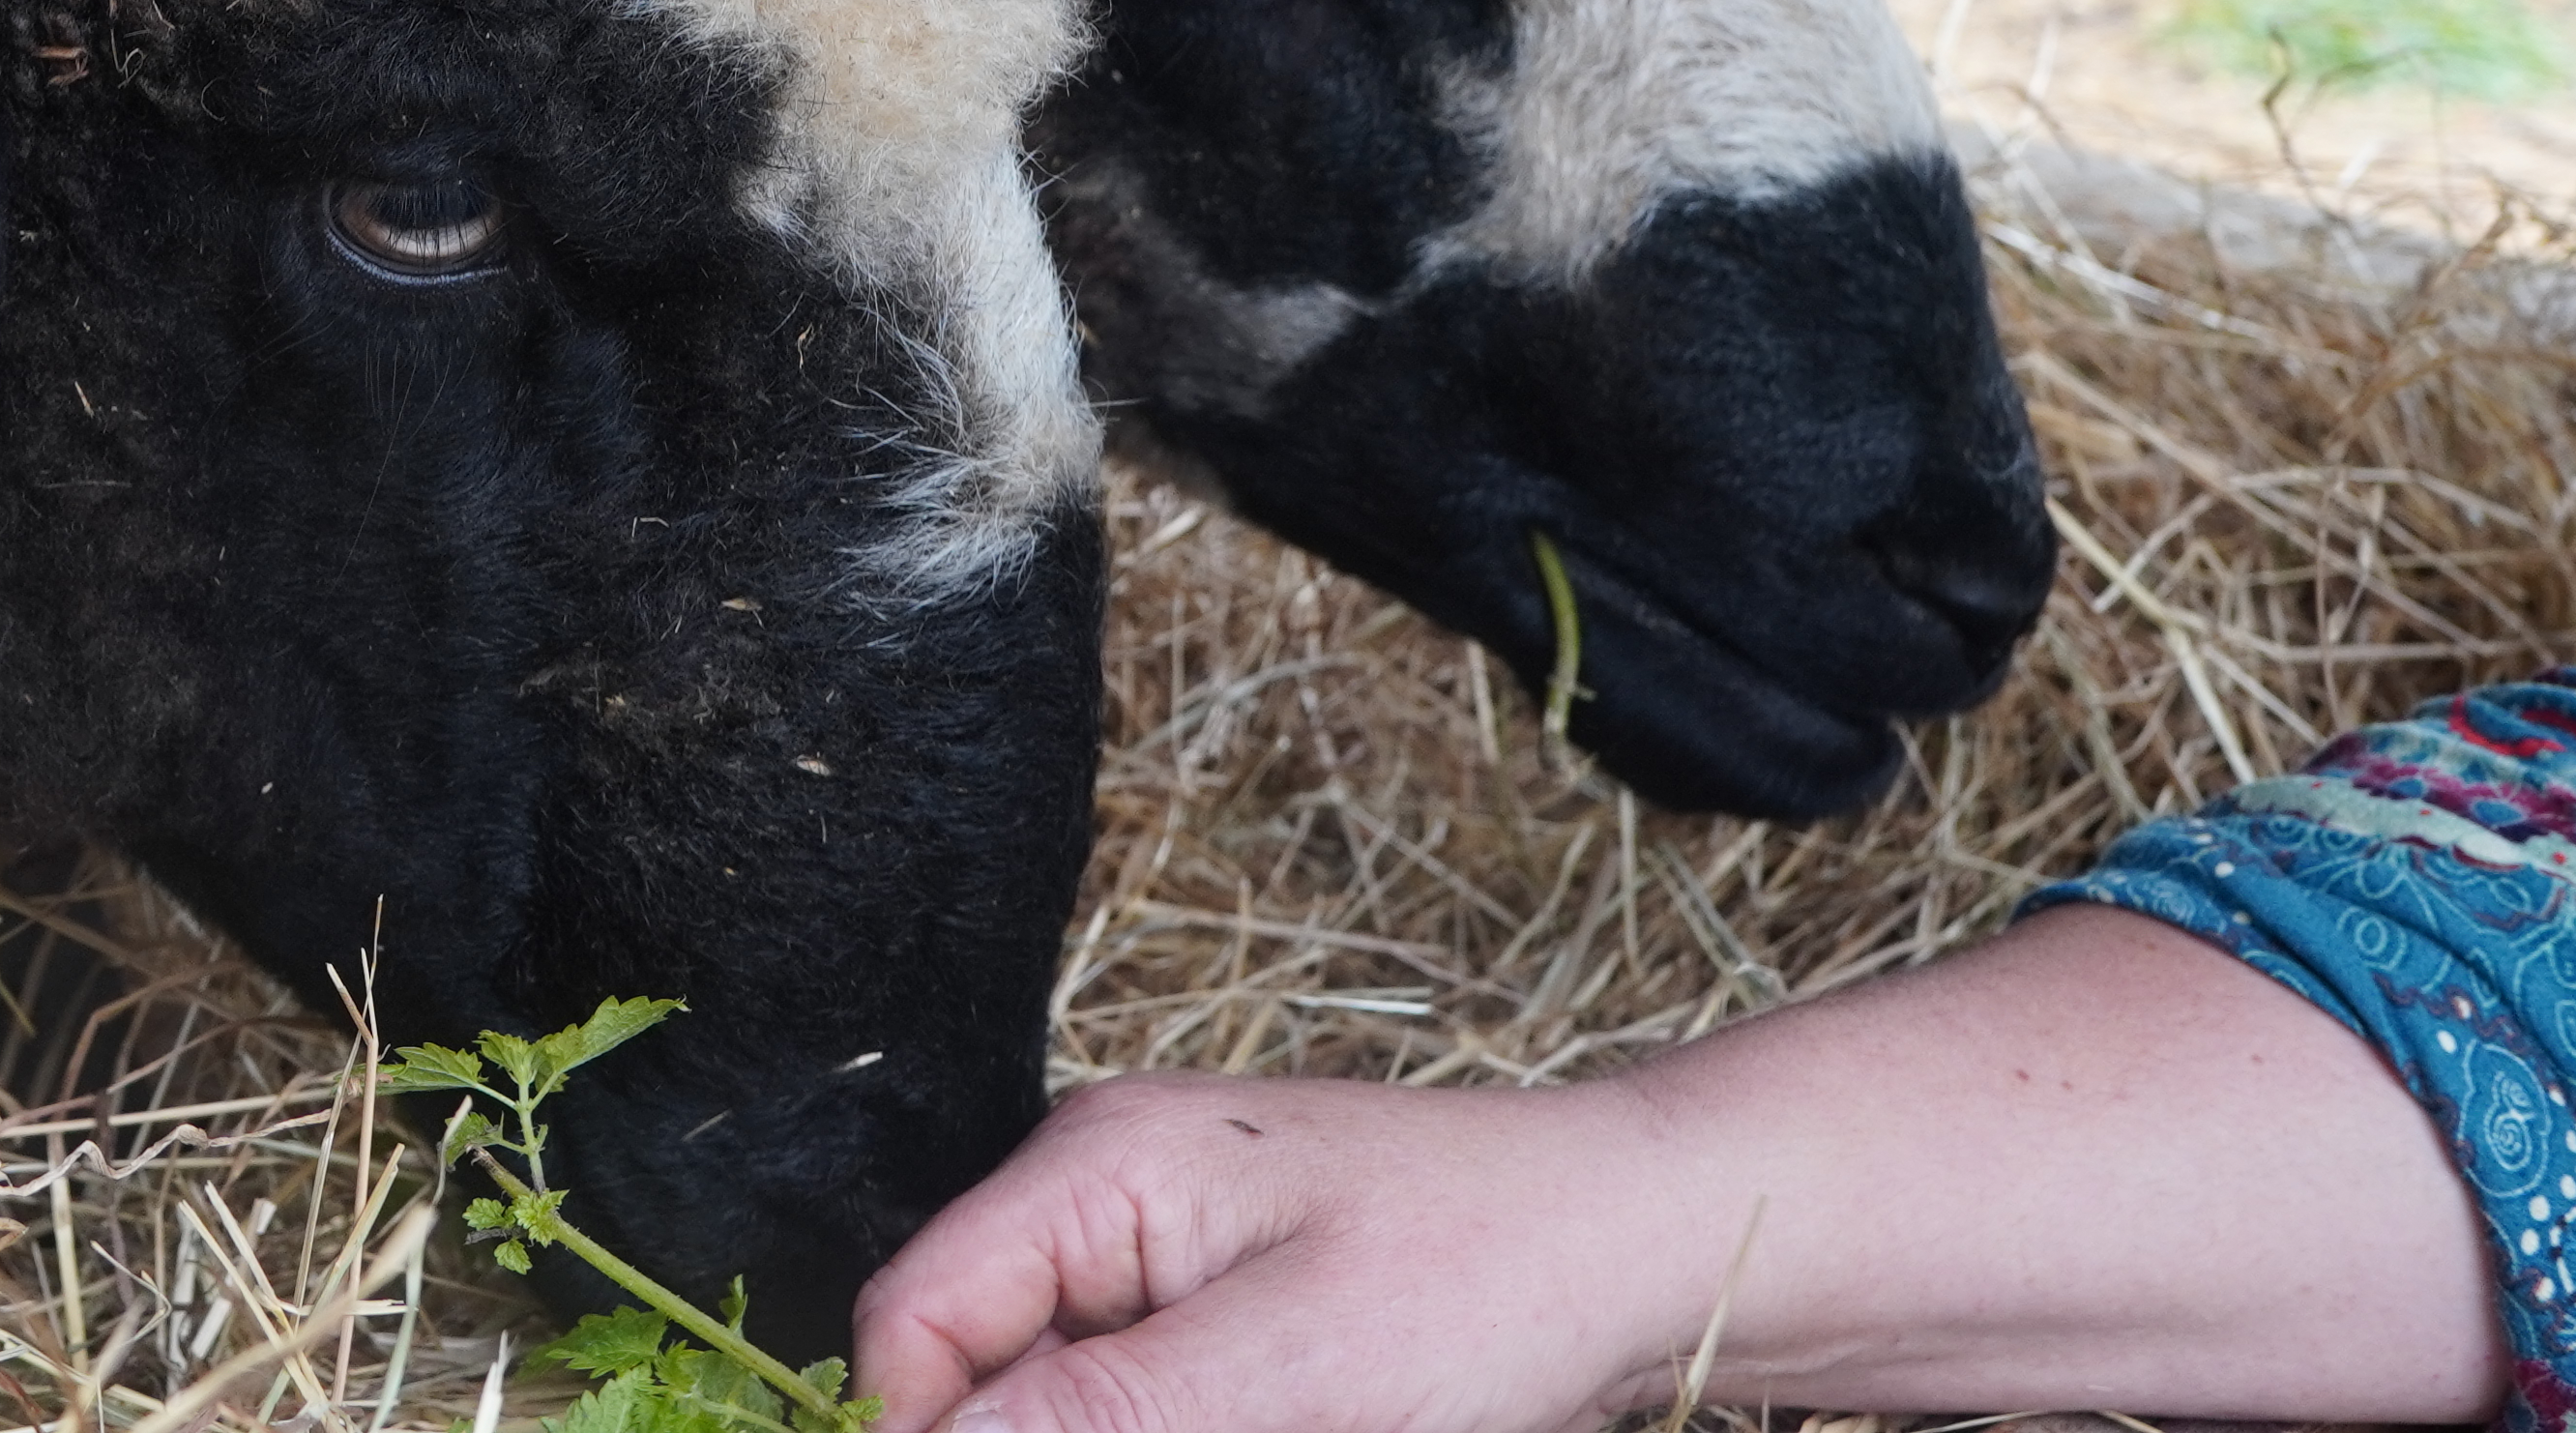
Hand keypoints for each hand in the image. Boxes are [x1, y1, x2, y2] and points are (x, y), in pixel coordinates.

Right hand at [856, 1071, 1719, 1432]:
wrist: (1658, 1248)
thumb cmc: (1504, 1273)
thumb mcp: (1298, 1366)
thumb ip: (1101, 1410)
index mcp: (1094, 1169)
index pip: (917, 1317)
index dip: (916, 1431)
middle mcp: (1103, 1196)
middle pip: (980, 1367)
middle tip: (1245, 1431)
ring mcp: (1162, 1251)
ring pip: (1068, 1396)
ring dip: (1124, 1431)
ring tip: (1308, 1416)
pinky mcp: (1221, 1312)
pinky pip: (1143, 1395)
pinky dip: (1174, 1424)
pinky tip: (1305, 1422)